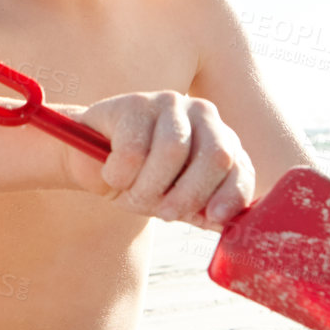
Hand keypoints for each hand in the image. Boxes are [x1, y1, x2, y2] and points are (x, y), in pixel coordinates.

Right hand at [65, 92, 252, 229]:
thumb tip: (228, 225)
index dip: (230, 196)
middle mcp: (203, 115)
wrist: (89, 161)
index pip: (240, 169)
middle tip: (163, 213)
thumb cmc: (139, 181)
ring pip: (173, 152)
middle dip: (188, 195)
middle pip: (215, 157)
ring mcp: (170, 104)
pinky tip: (112, 175)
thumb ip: (202, 212)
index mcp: (222, 141)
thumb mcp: (174, 202)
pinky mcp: (134, 103)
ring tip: (131, 193)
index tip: (212, 217)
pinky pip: (133, 150)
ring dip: (147, 188)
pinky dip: (120, 176)